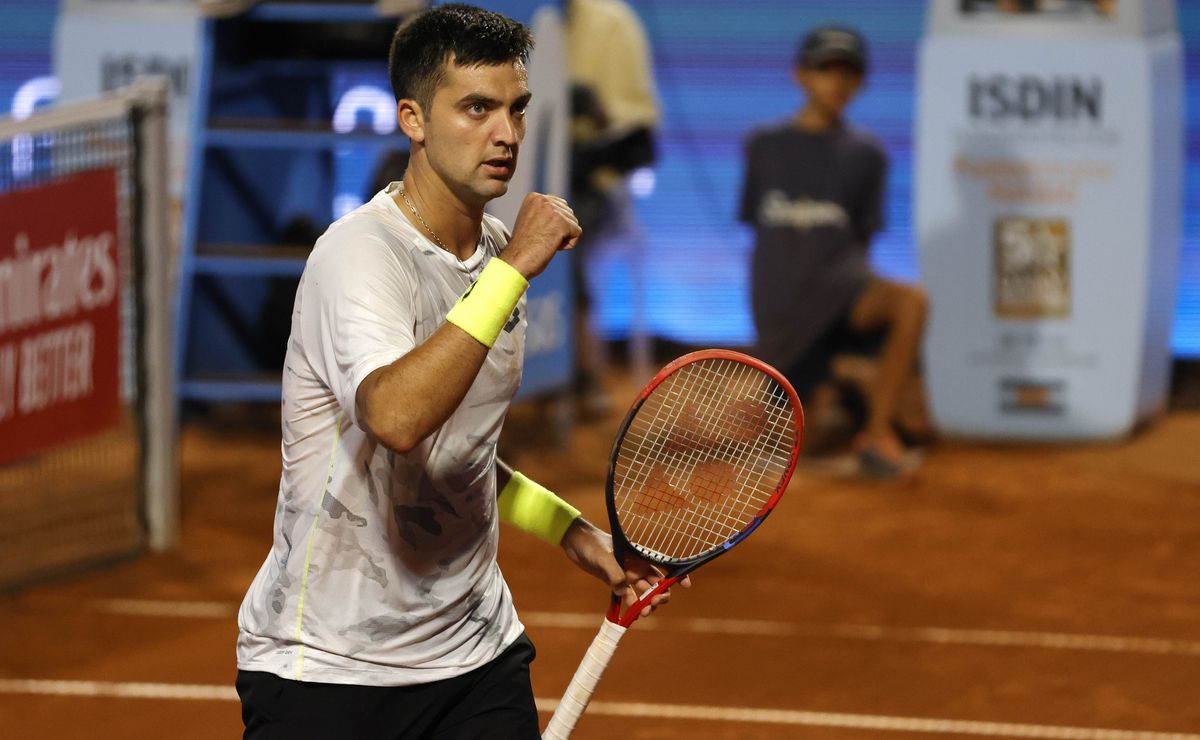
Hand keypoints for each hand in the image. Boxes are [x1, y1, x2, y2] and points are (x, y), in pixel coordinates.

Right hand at [500, 193, 581, 279]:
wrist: (517, 260)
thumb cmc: (524, 246)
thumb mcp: (532, 220)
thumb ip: (545, 212)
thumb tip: (565, 209)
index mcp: (534, 197)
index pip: (560, 205)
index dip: (553, 223)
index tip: (538, 232)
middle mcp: (543, 200)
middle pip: (569, 213)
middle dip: (560, 229)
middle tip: (541, 238)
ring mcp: (553, 210)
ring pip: (574, 223)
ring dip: (564, 237)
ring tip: (546, 242)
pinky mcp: (561, 223)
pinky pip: (577, 233)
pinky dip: (569, 244)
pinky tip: (553, 246)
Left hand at [560, 518, 690, 619]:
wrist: (575, 542)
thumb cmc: (592, 543)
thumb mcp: (604, 558)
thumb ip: (615, 574)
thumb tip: (624, 592)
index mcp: (639, 555)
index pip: (663, 564)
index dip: (677, 574)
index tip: (686, 586)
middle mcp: (636, 565)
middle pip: (656, 583)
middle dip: (660, 595)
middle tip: (654, 605)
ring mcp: (626, 574)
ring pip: (643, 592)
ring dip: (647, 603)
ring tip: (643, 613)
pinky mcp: (614, 581)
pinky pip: (627, 596)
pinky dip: (631, 605)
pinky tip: (631, 614)